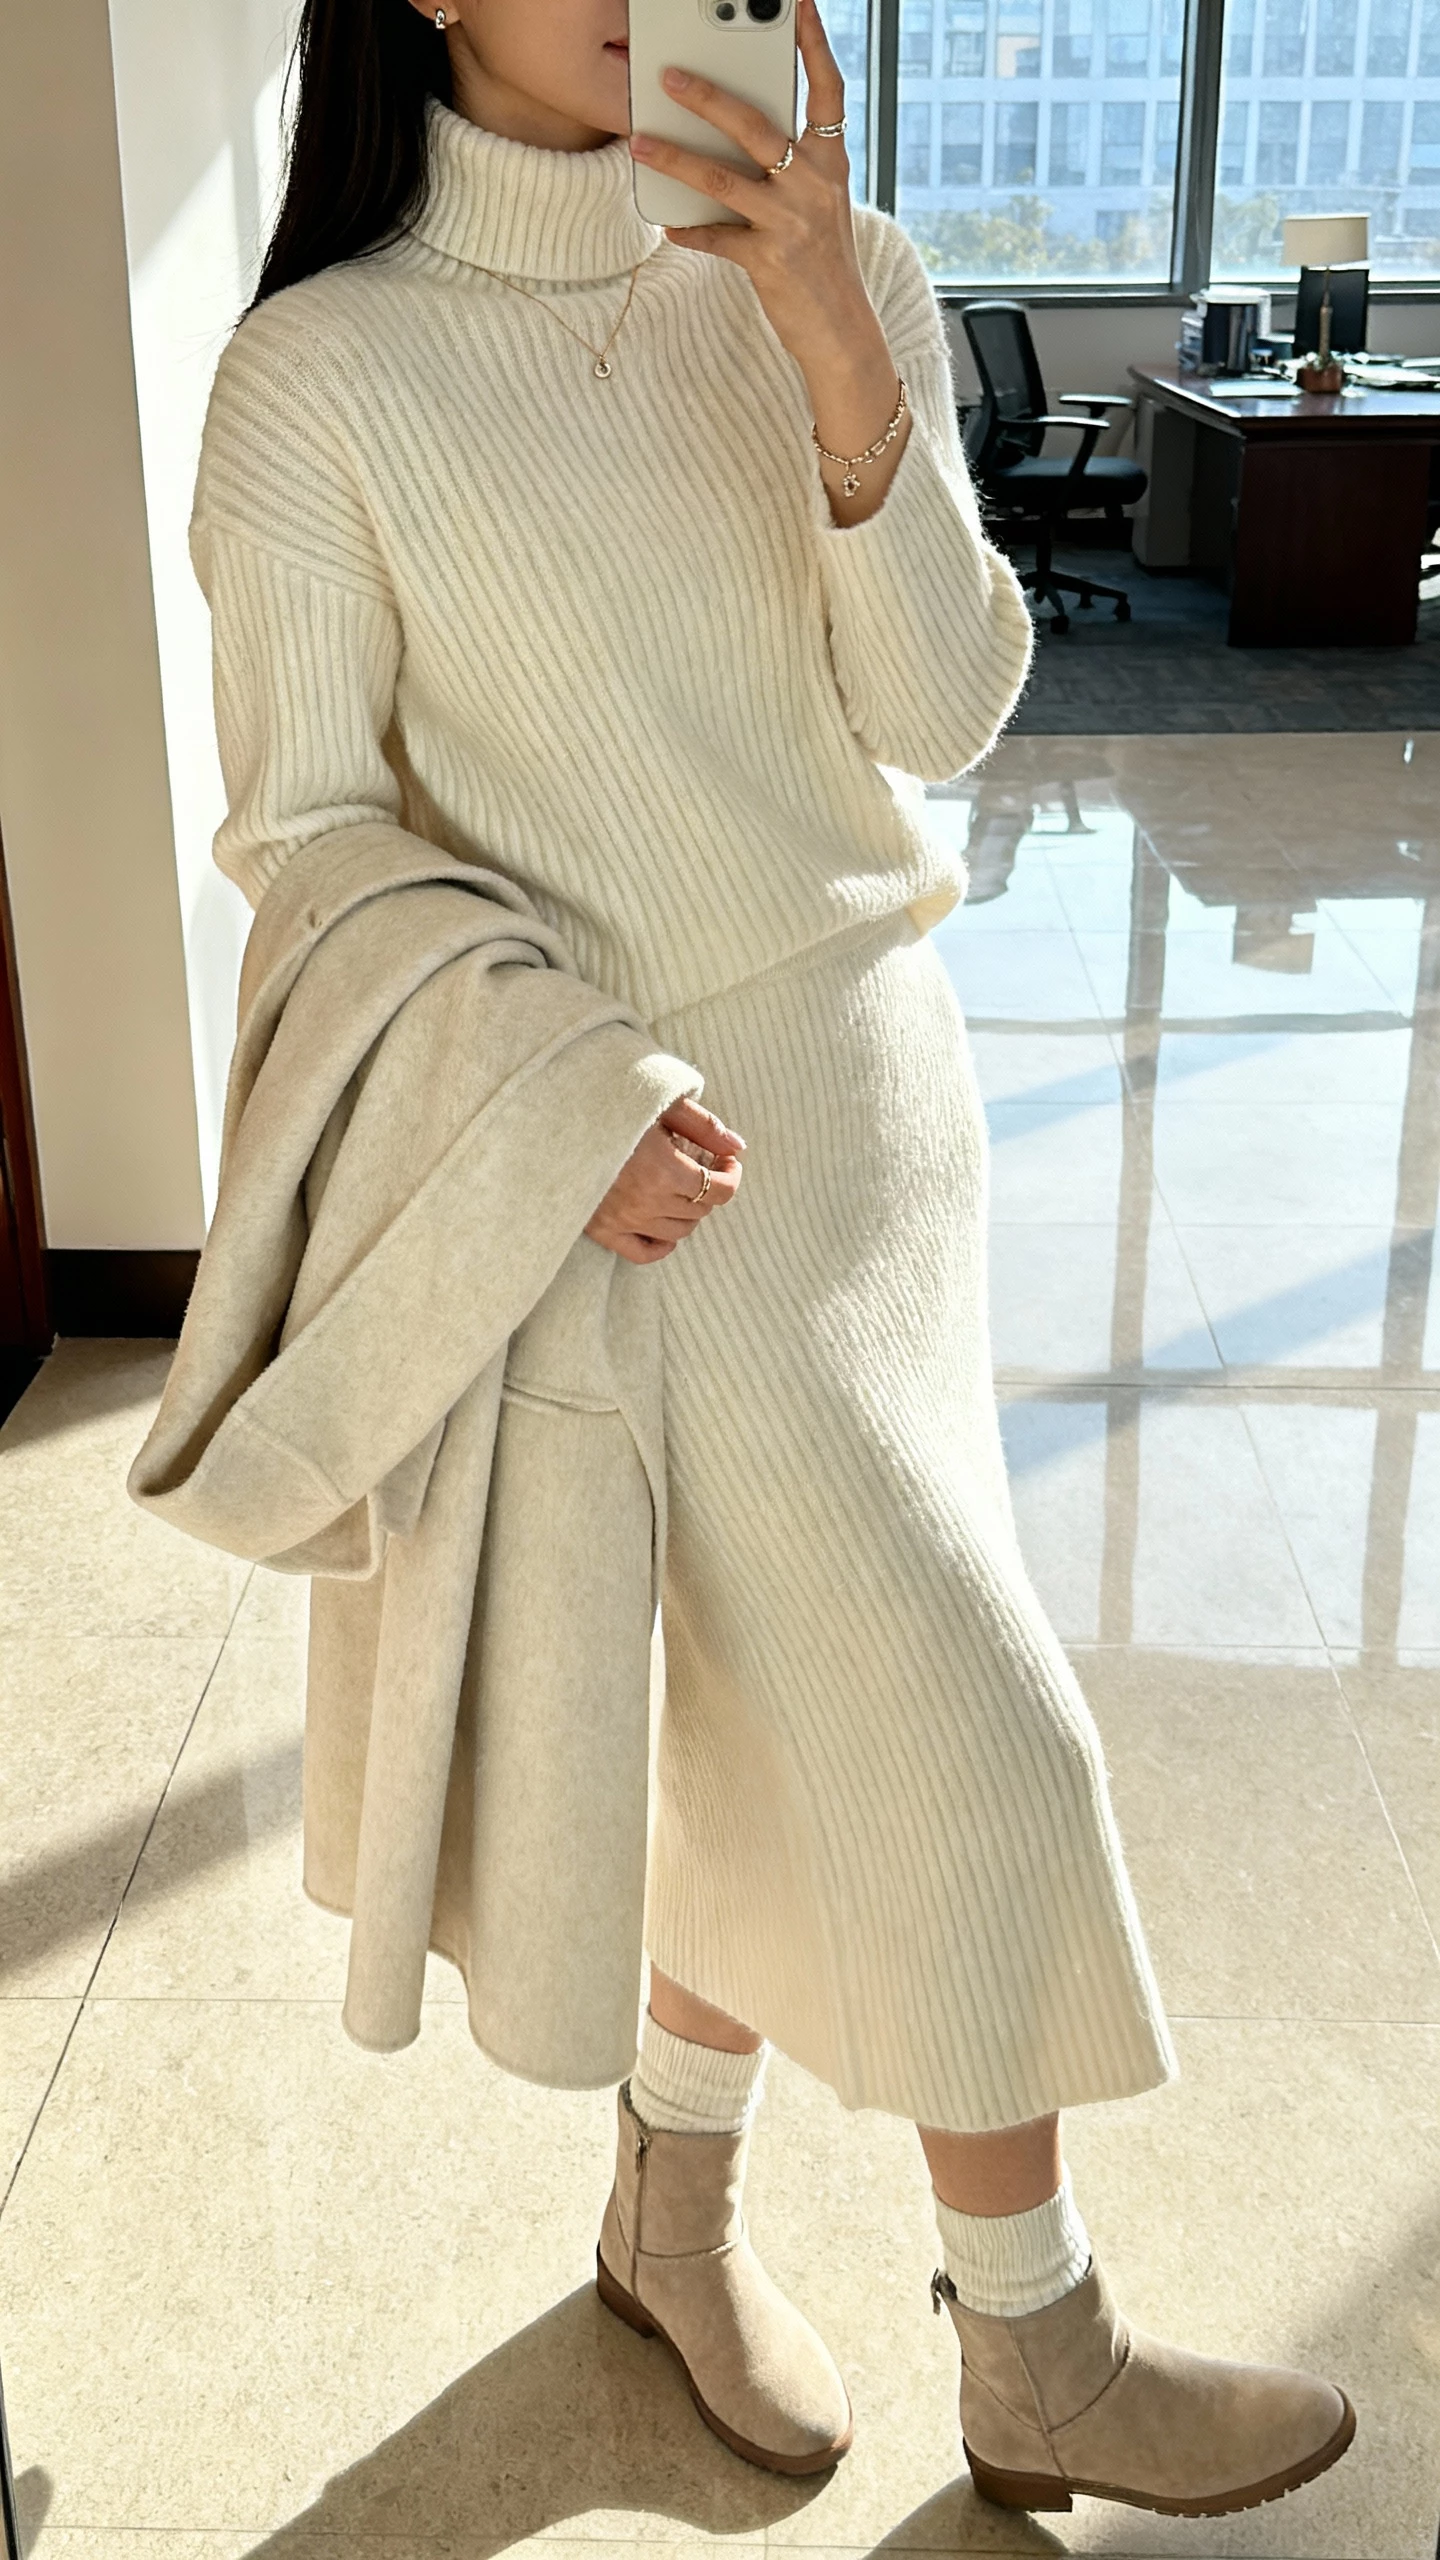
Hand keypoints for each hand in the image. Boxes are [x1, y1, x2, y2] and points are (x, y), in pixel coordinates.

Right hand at [586, 1096, 745, 1265]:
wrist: (556, 1122)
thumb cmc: (611, 1105)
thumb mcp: (662, 1104)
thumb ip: (703, 1126)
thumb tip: (737, 1146)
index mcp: (664, 1169)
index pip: (720, 1190)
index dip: (732, 1176)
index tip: (727, 1161)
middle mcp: (647, 1202)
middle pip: (701, 1211)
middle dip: (710, 1189)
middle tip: (703, 1167)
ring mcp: (623, 1220)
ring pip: (678, 1232)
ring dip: (688, 1212)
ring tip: (680, 1189)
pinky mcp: (602, 1230)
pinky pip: (644, 1253)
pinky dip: (662, 1244)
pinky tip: (664, 1224)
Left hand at [628, 0, 910, 523]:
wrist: (842, 332)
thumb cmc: (823, 263)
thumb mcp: (820, 205)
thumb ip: (789, 165)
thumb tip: (732, 132)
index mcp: (832, 161)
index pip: (827, 89)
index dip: (813, 44)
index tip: (797, 4)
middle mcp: (815, 185)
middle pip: (756, 126)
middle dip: (708, 97)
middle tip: (668, 75)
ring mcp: (792, 222)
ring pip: (723, 179)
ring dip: (676, 159)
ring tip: (640, 141)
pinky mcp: (769, 261)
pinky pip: (717, 238)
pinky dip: (689, 230)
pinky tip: (666, 222)